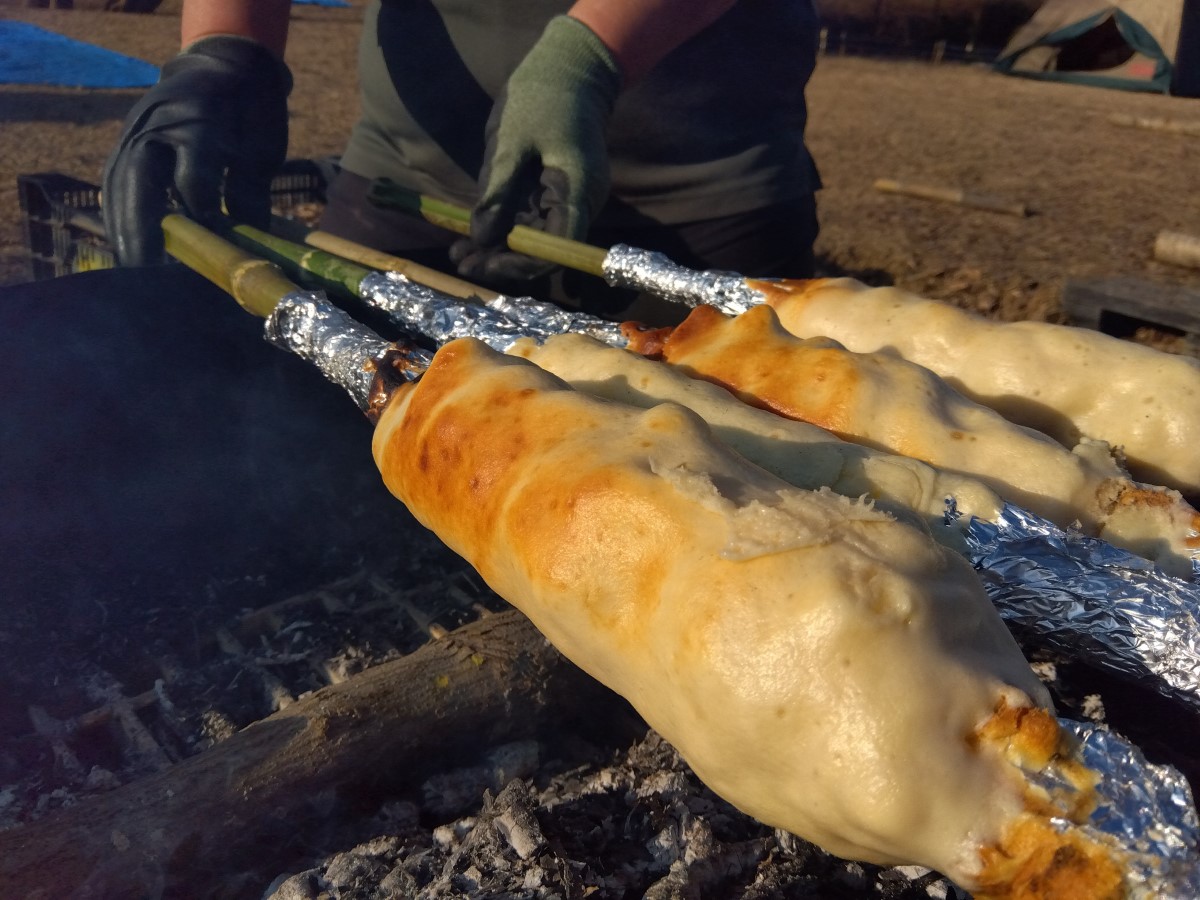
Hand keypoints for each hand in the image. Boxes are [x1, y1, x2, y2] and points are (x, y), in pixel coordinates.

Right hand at [102, 36, 290, 265]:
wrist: (224, 66)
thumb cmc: (250, 114)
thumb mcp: (262, 149)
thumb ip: (250, 192)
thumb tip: (243, 247)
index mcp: (201, 120)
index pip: (193, 177)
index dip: (200, 217)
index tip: (209, 253)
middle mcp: (159, 123)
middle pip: (141, 179)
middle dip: (141, 229)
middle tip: (146, 273)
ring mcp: (135, 130)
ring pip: (119, 182)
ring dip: (122, 228)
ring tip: (131, 269)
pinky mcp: (125, 142)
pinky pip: (114, 181)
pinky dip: (117, 215)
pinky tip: (124, 246)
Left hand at [452, 16, 620, 282]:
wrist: (570, 70)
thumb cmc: (541, 97)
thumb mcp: (510, 142)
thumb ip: (497, 192)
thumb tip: (481, 238)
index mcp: (578, 190)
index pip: (557, 247)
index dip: (522, 263)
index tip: (485, 263)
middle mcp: (581, 203)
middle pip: (547, 249)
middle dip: (504, 260)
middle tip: (461, 263)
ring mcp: (571, 200)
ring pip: (537, 238)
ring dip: (500, 249)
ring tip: (459, 255)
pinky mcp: (558, 194)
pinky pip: (533, 220)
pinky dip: (506, 229)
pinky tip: (474, 238)